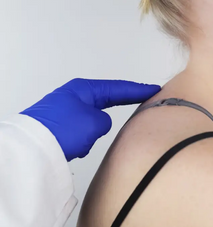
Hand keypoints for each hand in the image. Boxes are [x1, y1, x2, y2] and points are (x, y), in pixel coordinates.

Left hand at [20, 78, 160, 160]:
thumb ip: (106, 121)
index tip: (154, 89)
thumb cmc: (62, 129)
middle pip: (106, 99)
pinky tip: (81, 146)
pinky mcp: (60, 127)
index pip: (118, 88)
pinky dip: (85, 137)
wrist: (32, 148)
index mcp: (84, 89)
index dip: (138, 90)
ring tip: (98, 135)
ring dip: (98, 127)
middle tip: (144, 100)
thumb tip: (99, 125)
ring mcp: (66, 112)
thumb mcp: (96, 122)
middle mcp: (74, 96)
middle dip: (122, 102)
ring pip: (93, 118)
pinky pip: (82, 131)